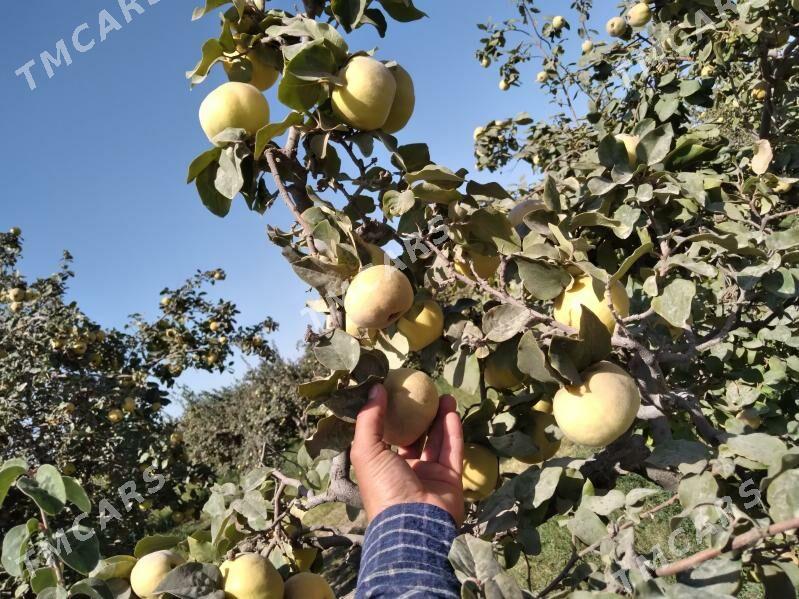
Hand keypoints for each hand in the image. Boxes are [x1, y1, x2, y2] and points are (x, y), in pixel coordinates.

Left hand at [351, 384, 463, 523]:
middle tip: (424, 393)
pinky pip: (452, 450)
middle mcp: (406, 470)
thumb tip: (375, 388)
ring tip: (443, 396)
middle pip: (416, 436)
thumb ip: (369, 418)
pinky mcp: (450, 479)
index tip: (397, 392)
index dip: (392, 414)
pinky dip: (453, 431)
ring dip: (440, 418)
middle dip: (420, 415)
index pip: (388, 436)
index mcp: (383, 466)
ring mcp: (430, 475)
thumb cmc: (384, 486)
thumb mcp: (366, 450)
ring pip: (437, 441)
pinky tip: (452, 410)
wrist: (414, 524)